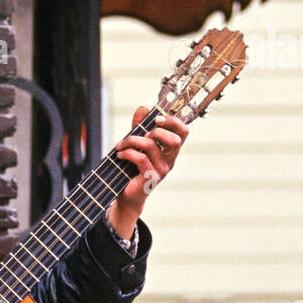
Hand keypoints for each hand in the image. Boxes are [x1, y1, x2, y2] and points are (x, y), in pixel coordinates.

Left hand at [107, 105, 188, 237]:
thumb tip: (144, 108)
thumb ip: (139, 126)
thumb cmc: (132, 168)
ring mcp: (162, 170)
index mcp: (170, 150)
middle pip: (175, 139)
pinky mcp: (151, 178)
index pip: (183, 132)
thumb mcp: (136, 144)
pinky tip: (119, 155)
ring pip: (151, 145)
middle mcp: (170, 160)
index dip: (173, 121)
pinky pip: (140, 158)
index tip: (157, 117)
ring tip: (120, 145)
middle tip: (140, 133)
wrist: (126, 195)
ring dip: (131, 140)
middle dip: (155, 130)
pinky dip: (127, 153)